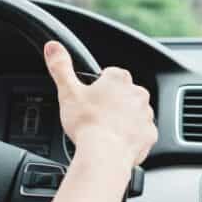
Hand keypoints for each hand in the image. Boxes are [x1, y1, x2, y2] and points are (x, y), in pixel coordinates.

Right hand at [44, 41, 157, 166]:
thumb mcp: (68, 92)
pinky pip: (141, 132)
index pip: (111, 73)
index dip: (99, 85)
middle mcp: (137, 94)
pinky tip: (116, 142)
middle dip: (113, 102)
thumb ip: (60, 67)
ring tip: (105, 130)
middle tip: (96, 115)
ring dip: (123, 118)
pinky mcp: (149, 134)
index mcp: (118, 80)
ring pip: (134, 112)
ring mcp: (145, 115)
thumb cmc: (88, 124)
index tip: (90, 97)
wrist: (105, 155)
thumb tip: (52, 46)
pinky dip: (131, 136)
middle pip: (124, 93)